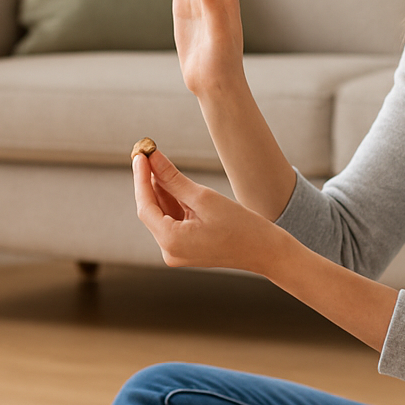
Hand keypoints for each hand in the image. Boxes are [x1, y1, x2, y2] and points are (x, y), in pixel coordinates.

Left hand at [133, 150, 278, 271]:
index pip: (145, 206)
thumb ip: (173, 179)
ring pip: (161, 214)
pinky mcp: (185, 248)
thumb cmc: (240, 225)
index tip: (140, 154)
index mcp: (171, 242)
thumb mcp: (204, 197)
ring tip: (159, 162)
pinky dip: (172, 201)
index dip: (141, 178)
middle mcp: (169, 251)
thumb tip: (152, 158)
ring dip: (161, 189)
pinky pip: (172, 221)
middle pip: (151, 211)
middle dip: (149, 182)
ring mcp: (176, 251)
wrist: (265, 250)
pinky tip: (172, 181)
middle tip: (148, 154)